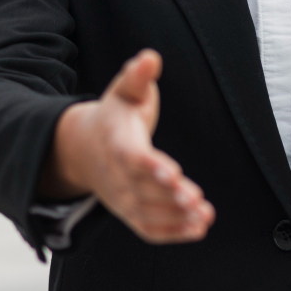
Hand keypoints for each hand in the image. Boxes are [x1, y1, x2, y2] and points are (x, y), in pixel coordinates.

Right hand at [39, 49, 215, 243]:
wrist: (87, 147)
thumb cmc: (116, 114)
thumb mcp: (124, 89)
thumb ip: (138, 76)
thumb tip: (150, 57)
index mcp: (116, 141)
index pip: (133, 157)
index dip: (151, 166)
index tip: (173, 172)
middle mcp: (116, 174)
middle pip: (143, 189)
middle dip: (169, 196)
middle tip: (195, 199)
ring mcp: (122, 197)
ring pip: (148, 212)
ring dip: (175, 217)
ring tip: (203, 215)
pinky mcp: (130, 212)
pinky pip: (149, 228)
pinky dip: (172, 233)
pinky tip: (198, 229)